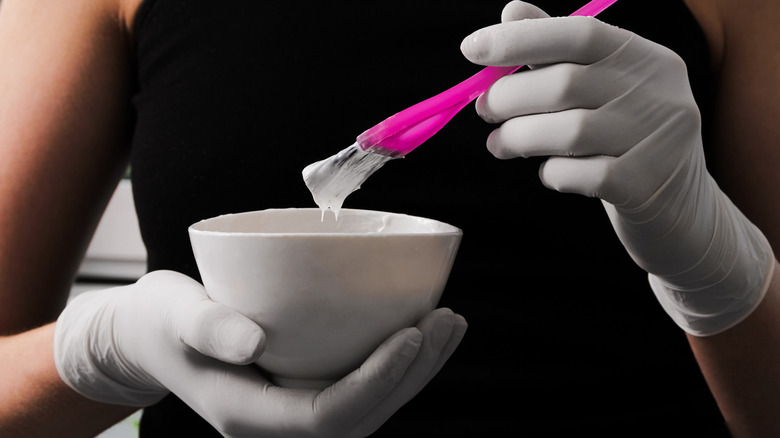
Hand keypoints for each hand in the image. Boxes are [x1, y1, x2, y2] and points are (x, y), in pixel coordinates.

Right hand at [54, 270, 466, 436]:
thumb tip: (255, 342)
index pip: (329, 414)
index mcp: (249, 414)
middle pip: (362, 417)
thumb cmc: (159, 321)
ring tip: (449, 324)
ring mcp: (292, 408)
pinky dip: (395, 362)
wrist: (148, 338)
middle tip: (446, 320)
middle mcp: (278, 421)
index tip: (410, 332)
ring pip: (368, 406)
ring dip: (415, 370)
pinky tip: (419, 327)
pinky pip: (358, 386)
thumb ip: (208, 326)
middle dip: (411, 375)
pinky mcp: (302, 386)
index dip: (377, 380)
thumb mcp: (172, 314)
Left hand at [461, 1, 773, 335]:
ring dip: (519, 137)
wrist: (680, 211)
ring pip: (567, 132)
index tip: (471, 49)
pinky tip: (550, 173)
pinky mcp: (644, 185)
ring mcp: (656, 140)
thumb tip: (511, 11)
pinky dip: (552, 173)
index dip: (521, 38)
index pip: (580, 33)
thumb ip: (558, 52)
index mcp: (646, 58)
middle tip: (484, 110)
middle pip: (565, 84)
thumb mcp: (603, 90)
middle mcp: (659, 93)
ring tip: (500, 145)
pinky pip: (578, 175)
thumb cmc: (626, 141)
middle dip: (508, 97)